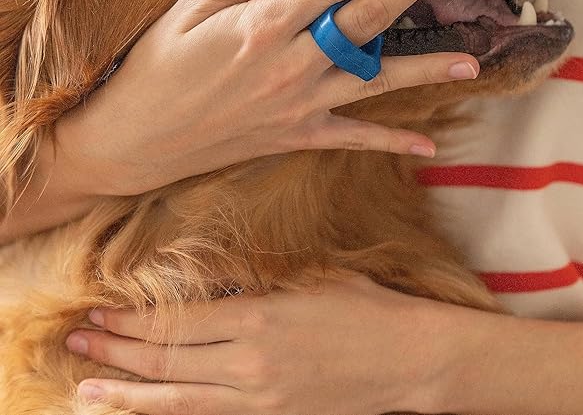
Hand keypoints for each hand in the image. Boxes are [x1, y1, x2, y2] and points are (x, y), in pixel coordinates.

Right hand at [56, 0, 476, 195]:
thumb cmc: (153, 68)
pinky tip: (429, 145)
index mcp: (262, 25)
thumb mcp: (188, 10)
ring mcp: (297, 105)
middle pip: (366, 21)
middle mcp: (289, 65)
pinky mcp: (295, 137)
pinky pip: (352, 139)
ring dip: (424, 68)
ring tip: (471, 58)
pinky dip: (391, 142)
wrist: (130, 143)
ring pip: (374, 82)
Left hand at [67, 273, 439, 414]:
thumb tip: (209, 284)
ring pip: (177, 400)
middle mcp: (250, 363)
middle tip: (75, 339)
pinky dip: (171, 414)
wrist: (409, 359)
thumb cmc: (365, 308)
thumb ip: (255, 284)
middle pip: (167, 360)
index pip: (178, 321)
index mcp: (259, 318)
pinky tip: (146, 411)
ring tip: (85, 389)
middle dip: (115, 351)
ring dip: (127, 393)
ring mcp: (260, 400)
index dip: (134, 318)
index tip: (100, 309)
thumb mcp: (309, 279)